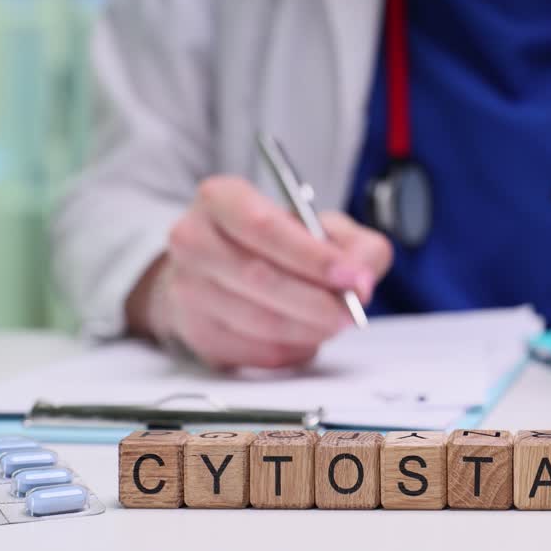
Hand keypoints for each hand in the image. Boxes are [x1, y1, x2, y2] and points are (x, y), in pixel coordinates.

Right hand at [127, 176, 392, 369]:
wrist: (223, 270)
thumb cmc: (277, 244)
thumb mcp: (322, 228)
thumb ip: (356, 245)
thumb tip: (362, 281)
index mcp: (221, 198)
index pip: (264, 227)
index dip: (312, 256)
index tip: (352, 277)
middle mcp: (193, 239)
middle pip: (259, 277)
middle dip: (316, 301)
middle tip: (351, 312)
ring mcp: (187, 289)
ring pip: (258, 320)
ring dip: (307, 329)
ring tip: (331, 322)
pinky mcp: (195, 332)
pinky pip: (253, 351)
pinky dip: (290, 349)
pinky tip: (304, 335)